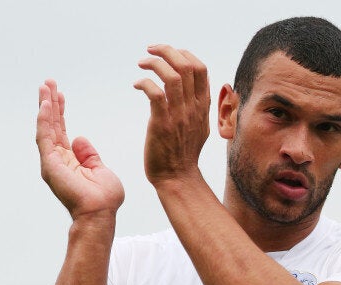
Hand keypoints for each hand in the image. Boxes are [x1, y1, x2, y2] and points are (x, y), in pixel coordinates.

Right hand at [36, 79, 123, 221]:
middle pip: (52, 125)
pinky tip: (44, 104)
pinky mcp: (50, 164)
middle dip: (50, 103)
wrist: (100, 213)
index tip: (60, 94)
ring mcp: (52, 161)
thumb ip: (89, 154)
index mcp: (70, 160)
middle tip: (48, 83)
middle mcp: (58, 159)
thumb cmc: (103, 198)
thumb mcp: (99, 169)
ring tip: (45, 86)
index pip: (62, 130)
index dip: (61, 111)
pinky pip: (45, 137)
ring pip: (46, 127)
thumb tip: (79, 138)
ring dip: (45, 106)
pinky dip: (44, 120)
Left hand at [133, 45, 210, 185]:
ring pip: (172, 76)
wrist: (177, 178)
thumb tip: (200, 88)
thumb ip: (201, 106)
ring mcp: (179, 115)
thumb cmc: (185, 154)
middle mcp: (194, 107)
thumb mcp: (201, 126)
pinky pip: (155, 94)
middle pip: (187, 66)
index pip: (200, 68)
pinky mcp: (162, 124)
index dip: (184, 54)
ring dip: (154, 63)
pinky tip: (137, 85)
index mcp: (203, 106)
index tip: (169, 54)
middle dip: (167, 51)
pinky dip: (144, 83)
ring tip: (141, 63)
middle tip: (151, 50)